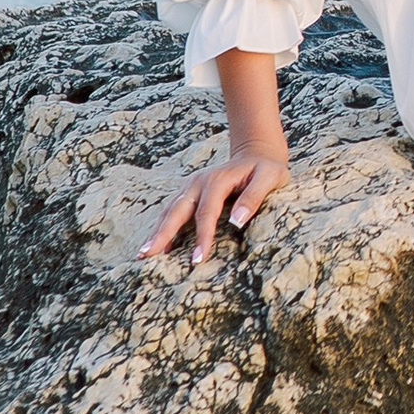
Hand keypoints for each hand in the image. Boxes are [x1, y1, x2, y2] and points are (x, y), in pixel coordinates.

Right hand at [137, 142, 289, 266]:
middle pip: (177, 210)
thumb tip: (236, 221)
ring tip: (143, 254)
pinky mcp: (189, 193)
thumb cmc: (265, 170)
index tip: (197, 259)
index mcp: (218, 180)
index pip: (207, 212)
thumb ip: (254, 197)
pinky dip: (162, 226)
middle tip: (148, 255)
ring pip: (170, 210)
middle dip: (163, 233)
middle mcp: (199, 182)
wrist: (256, 154)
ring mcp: (191, 186)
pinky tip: (156, 245)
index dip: (201, 236)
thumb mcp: (270, 177)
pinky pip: (172, 210)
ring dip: (157, 231)